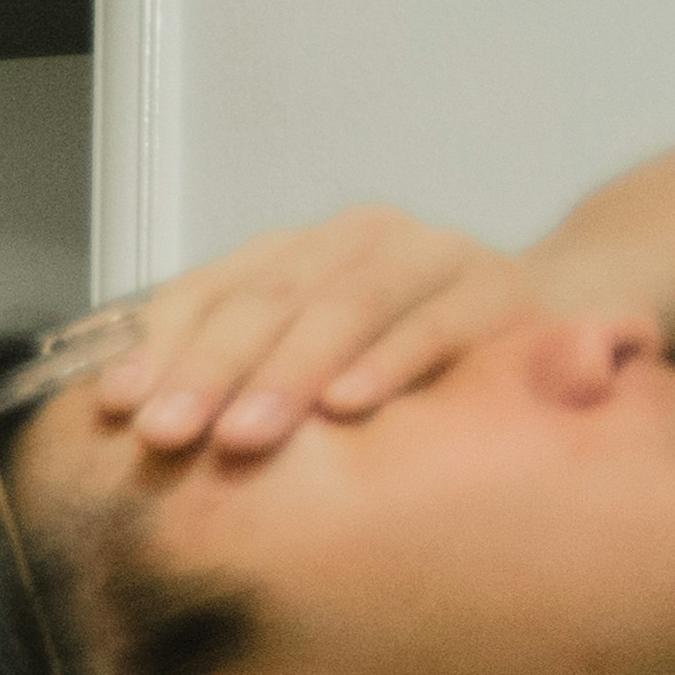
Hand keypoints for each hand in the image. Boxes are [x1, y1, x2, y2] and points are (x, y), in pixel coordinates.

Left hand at [92, 203, 557, 461]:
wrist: (560, 319)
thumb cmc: (406, 358)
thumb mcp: (316, 364)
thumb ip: (241, 375)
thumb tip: (129, 423)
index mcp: (301, 249)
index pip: (212, 288)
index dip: (159, 345)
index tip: (114, 408)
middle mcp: (362, 237)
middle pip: (268, 298)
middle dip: (209, 371)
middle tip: (164, 436)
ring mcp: (436, 254)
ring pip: (345, 305)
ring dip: (287, 374)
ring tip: (242, 436)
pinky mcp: (503, 289)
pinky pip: (437, 325)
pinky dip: (388, 364)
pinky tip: (347, 406)